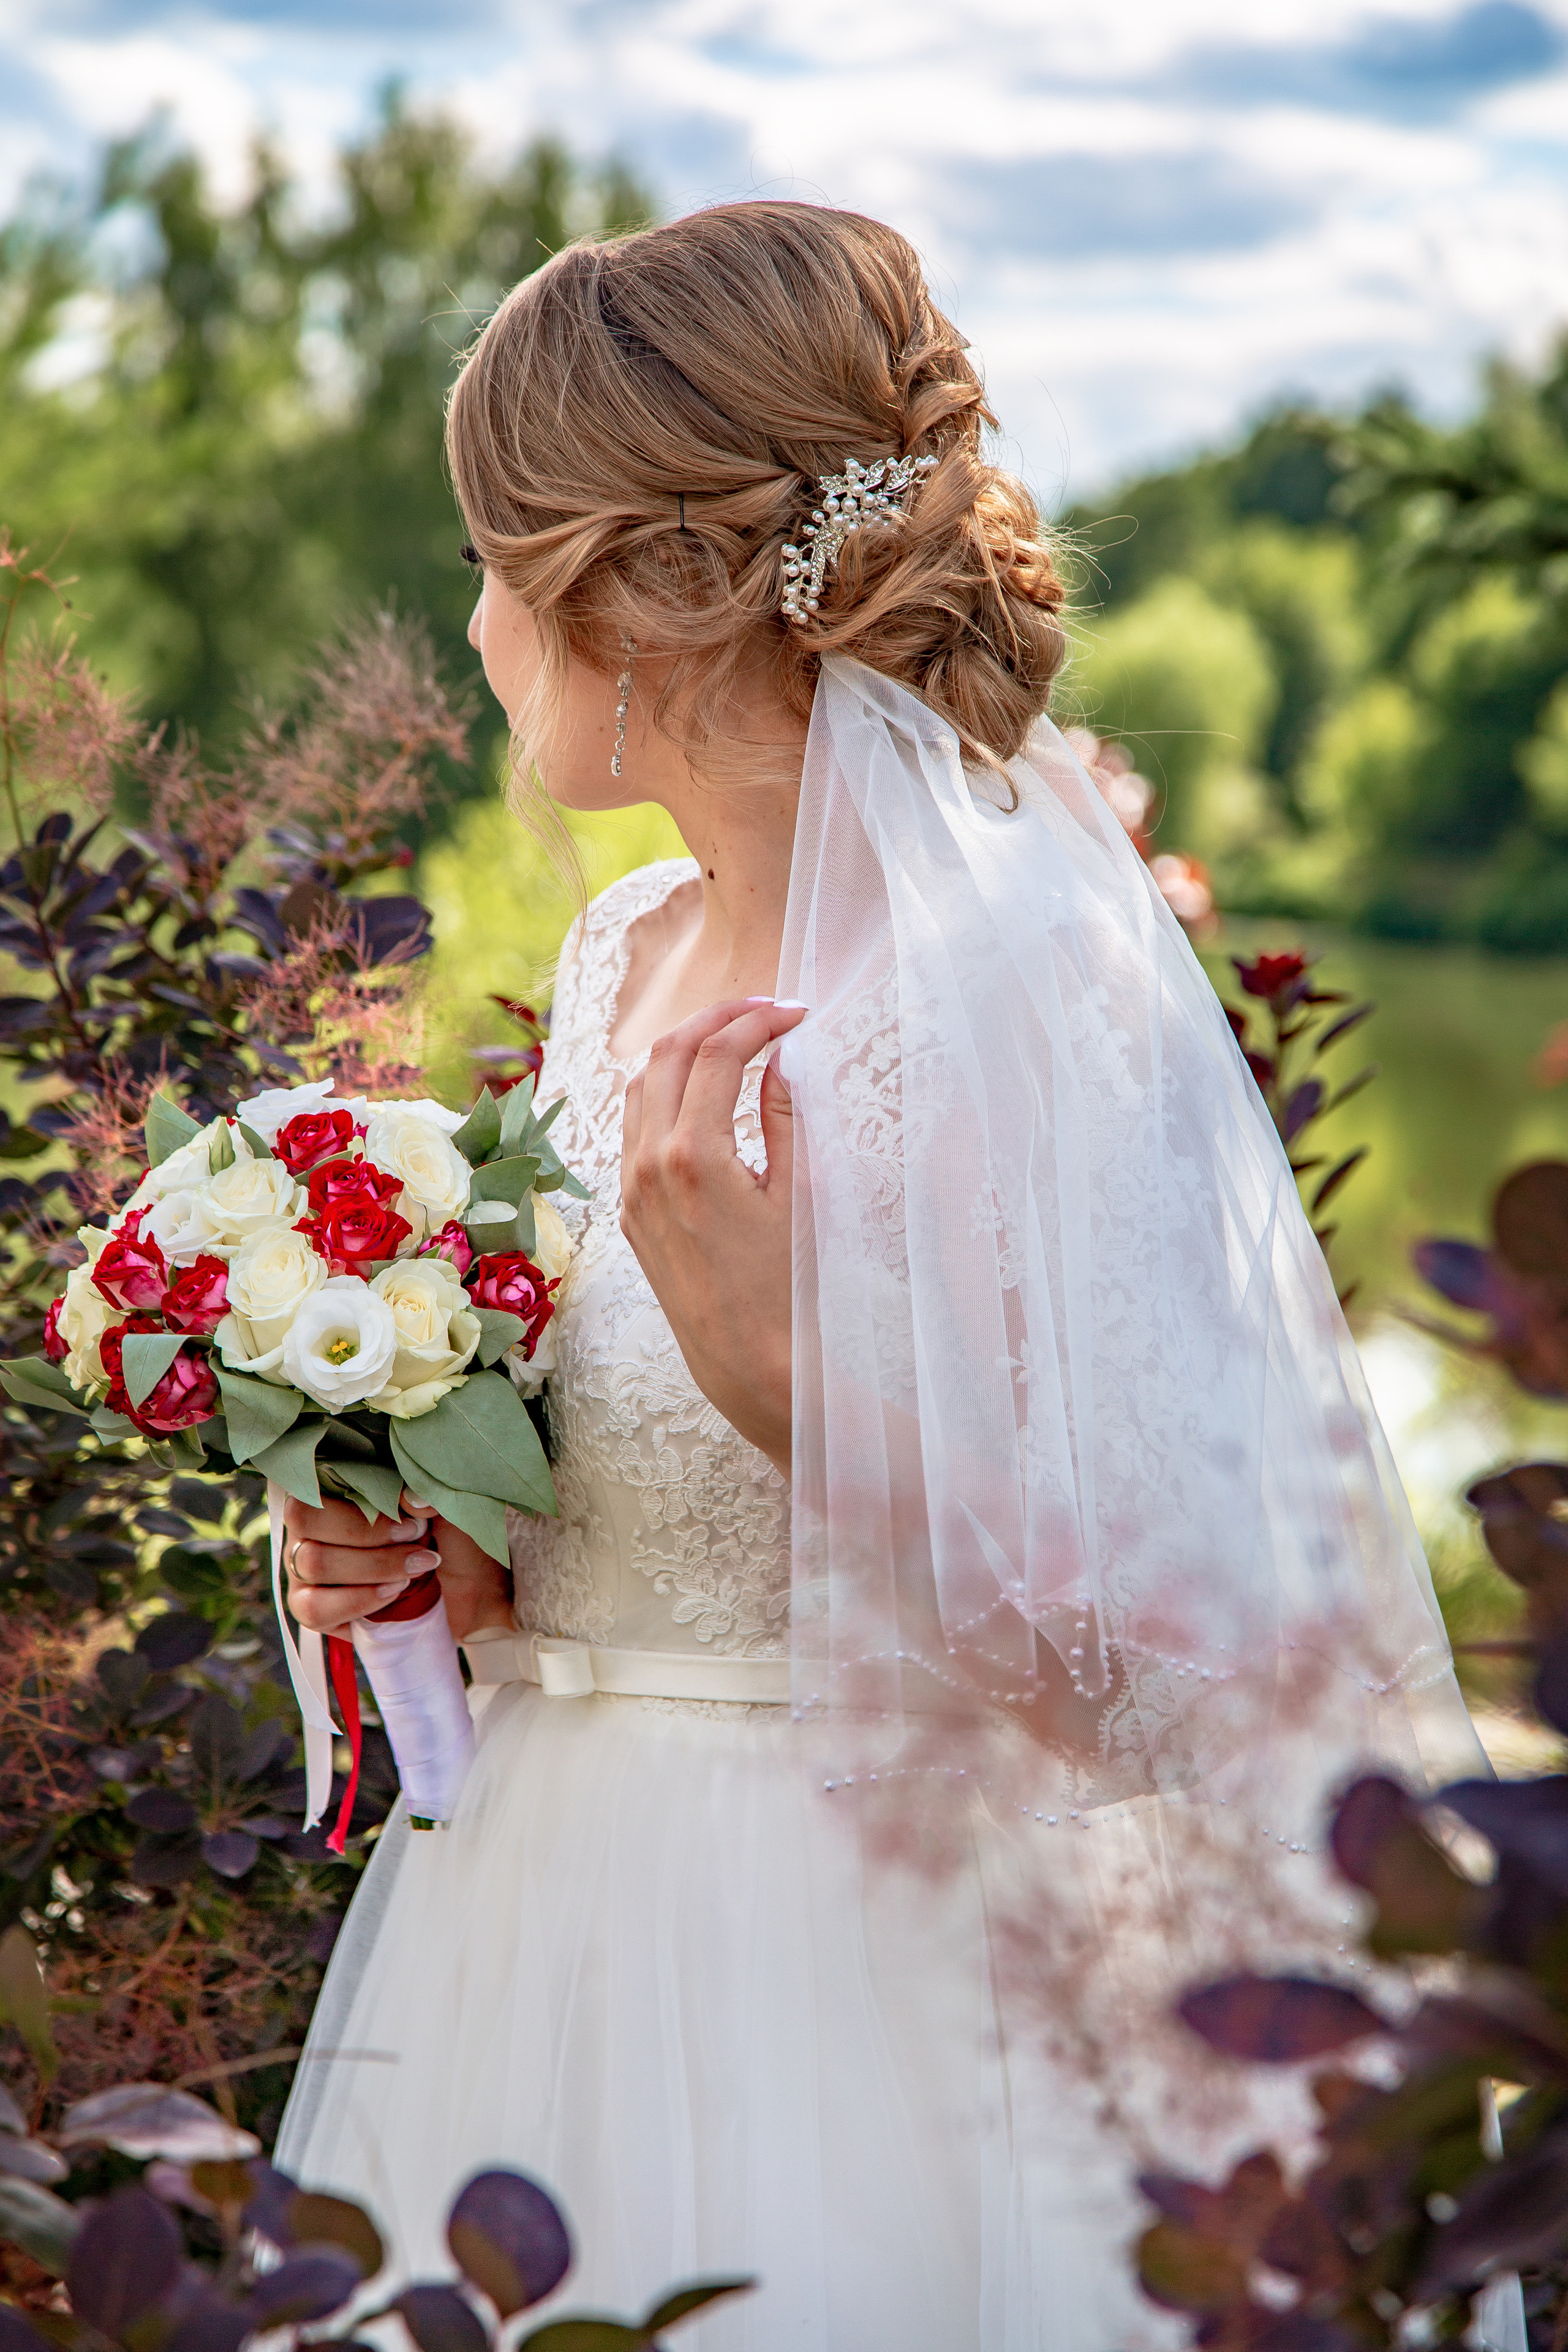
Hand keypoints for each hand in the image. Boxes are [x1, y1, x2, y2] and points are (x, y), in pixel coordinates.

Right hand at [283, 1491, 512, 1638]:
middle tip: (416, 1541)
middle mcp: (311, 1523)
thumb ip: (422, 1492)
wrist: (472, 1587)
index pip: (316, 1481)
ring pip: (312, 1562)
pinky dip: (356, 1601)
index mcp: (335, 1487)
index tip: (411, 1521)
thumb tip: (409, 1499)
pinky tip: (392, 1594)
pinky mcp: (312, 1608)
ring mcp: (304, 1567)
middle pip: (307, 1520)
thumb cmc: (449, 1535)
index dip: (359, 1502)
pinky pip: (312, 1608)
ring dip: (370, 1568)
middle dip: (368, 1535)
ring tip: (412, 1571)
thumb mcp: (442, 1506)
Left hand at [620, 996, 804, 1475]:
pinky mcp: (629, 1209)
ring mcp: (631, 1188)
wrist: (746, 1358)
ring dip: (683, 1049)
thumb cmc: (784, 1284)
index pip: (718, 1055)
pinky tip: (698, 1090)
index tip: (798, 1015)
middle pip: (668, 1053)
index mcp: (693, 1156)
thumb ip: (784, 1117)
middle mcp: (649, 1165)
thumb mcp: (796, 1195)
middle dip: (716, 1019)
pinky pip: (633, 1127)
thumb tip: (782, 1056)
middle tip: (764, 1011)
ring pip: (640, 1084)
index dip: (759, 1022)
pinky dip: (662, 1091)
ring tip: (732, 1038)